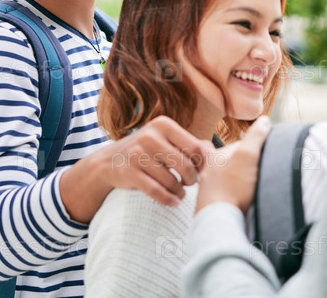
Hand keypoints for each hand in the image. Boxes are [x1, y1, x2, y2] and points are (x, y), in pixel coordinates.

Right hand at [61, 116, 211, 221]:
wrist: (110, 161)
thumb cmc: (147, 151)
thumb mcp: (166, 140)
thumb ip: (190, 144)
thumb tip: (216, 153)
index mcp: (164, 125)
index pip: (195, 147)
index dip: (203, 164)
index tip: (202, 173)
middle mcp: (150, 136)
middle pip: (185, 165)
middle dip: (191, 179)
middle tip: (190, 183)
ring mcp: (137, 153)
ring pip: (170, 180)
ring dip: (179, 191)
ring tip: (180, 193)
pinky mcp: (129, 171)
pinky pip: (155, 190)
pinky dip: (167, 199)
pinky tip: (173, 202)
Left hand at [195, 116, 271, 213]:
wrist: (219, 221)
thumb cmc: (231, 187)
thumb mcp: (247, 155)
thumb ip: (255, 137)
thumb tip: (263, 119)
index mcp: (214, 158)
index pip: (233, 145)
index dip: (248, 147)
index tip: (258, 151)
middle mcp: (207, 174)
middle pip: (226, 165)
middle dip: (239, 166)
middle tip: (254, 170)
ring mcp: (208, 192)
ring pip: (224, 183)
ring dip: (236, 184)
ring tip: (250, 188)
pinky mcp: (213, 210)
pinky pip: (225, 200)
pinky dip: (233, 200)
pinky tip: (242, 204)